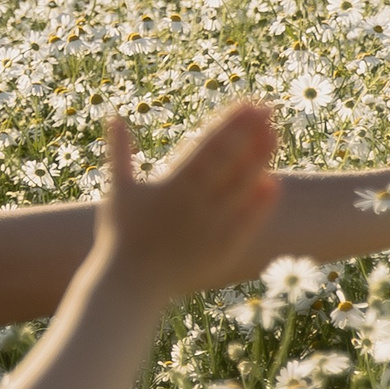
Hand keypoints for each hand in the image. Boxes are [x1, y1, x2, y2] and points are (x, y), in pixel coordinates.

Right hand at [100, 100, 280, 298]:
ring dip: (260, 160)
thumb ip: (119, 153)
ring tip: (275, 135)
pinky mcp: (223, 249)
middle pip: (229, 161)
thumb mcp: (119, 190)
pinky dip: (260, 205)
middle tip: (268, 109)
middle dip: (249, 133)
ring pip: (242, 186)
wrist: (130, 283)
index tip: (247, 105)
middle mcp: (196, 202)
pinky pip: (246, 223)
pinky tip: (273, 185)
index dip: (229, 124)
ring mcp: (212, 225)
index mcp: (172, 185)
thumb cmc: (121, 236)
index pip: (207, 147)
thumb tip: (113, 117)